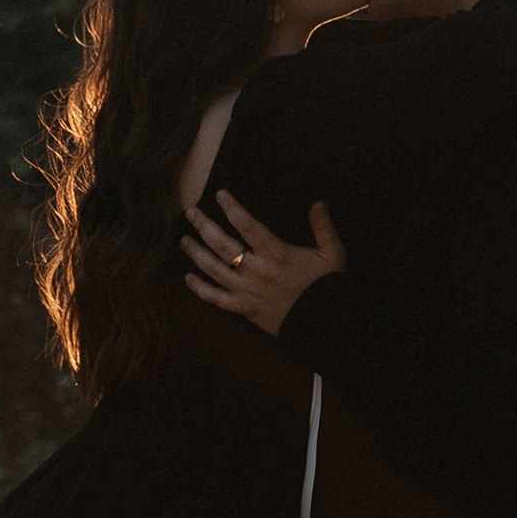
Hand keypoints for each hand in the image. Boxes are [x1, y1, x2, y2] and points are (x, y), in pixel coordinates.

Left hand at [181, 189, 346, 335]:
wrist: (325, 323)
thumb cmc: (327, 286)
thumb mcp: (332, 253)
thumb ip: (323, 226)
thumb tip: (318, 201)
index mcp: (277, 254)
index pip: (248, 225)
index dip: (232, 208)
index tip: (220, 194)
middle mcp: (258, 271)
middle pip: (222, 245)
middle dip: (204, 226)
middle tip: (191, 213)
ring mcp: (248, 291)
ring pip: (214, 270)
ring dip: (196, 253)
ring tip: (184, 240)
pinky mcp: (245, 309)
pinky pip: (216, 299)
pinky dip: (200, 289)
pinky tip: (188, 278)